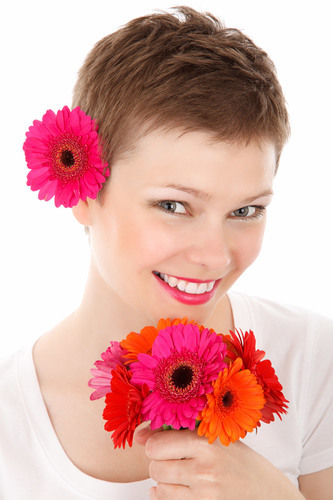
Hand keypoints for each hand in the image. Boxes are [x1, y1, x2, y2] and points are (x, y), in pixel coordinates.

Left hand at [135, 426, 303, 499]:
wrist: (270, 494)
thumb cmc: (241, 462)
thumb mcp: (216, 439)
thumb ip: (177, 433)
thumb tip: (138, 436)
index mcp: (206, 443)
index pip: (156, 445)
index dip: (156, 444)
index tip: (165, 444)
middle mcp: (203, 470)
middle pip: (155, 467)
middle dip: (160, 463)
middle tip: (175, 460)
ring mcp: (204, 494)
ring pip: (159, 487)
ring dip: (165, 481)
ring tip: (183, 475)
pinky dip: (168, 496)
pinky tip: (182, 490)